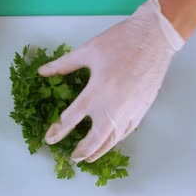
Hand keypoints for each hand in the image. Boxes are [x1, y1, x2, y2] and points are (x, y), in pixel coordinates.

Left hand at [38, 0, 184, 162]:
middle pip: (93, 139)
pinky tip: (110, 142)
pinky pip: (126, 132)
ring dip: (99, 151)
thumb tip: (42, 72)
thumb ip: (63, 65)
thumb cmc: (120, 41)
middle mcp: (111, 107)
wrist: (153, 37)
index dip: (58, 131)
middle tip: (72, 157)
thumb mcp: (87, 50)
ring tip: (90, 158)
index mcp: (94, 93)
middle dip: (81, 151)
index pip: (70, 120)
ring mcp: (129, 111)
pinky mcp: (142, 110)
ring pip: (112, 140)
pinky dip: (116, 140)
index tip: (51, 138)